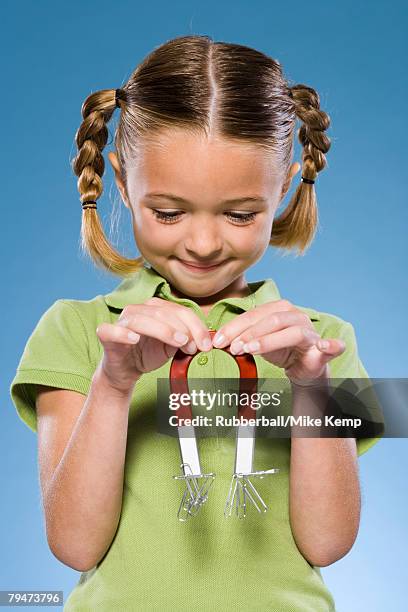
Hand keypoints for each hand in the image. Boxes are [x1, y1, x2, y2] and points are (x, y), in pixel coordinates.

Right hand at [96, 297, 212, 392]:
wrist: (124, 371)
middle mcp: (138, 310)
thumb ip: (185, 340)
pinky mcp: (107, 335)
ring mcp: (122, 321)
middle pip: (163, 313)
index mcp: (155, 309)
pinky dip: (122, 333)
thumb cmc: (147, 354)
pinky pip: (111, 330)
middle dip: (183, 329)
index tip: (206, 345)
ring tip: (177, 342)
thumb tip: (203, 342)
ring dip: (162, 330)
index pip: (180, 311)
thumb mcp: (172, 347)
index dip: (196, 326)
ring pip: (142, 320)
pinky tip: (134, 339)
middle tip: (193, 347)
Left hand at [211, 299, 345, 384]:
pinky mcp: (323, 349)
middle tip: (232, 348)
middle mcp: (296, 316)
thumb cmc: (280, 351)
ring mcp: (311, 331)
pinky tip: (324, 346)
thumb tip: (218, 340)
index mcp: (279, 309)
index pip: (254, 314)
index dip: (235, 327)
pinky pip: (331, 346)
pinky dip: (331, 345)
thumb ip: (243, 337)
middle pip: (271, 320)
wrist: (304, 368)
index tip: (218, 341)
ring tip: (250, 350)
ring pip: (292, 332)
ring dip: (270, 341)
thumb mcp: (258, 342)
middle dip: (249, 333)